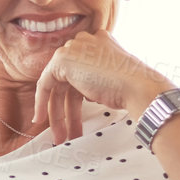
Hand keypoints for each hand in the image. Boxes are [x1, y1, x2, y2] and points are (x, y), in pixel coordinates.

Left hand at [31, 30, 174, 143]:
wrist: (138, 87)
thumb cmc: (132, 89)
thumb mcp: (112, 81)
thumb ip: (96, 82)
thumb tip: (84, 97)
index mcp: (100, 44)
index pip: (81, 73)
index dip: (76, 99)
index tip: (75, 118)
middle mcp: (85, 42)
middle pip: (69, 82)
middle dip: (67, 111)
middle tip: (67, 134)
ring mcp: (74, 48)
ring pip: (59, 86)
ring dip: (58, 114)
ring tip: (61, 137)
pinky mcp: (62, 58)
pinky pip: (45, 83)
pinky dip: (41, 102)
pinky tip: (41, 119)